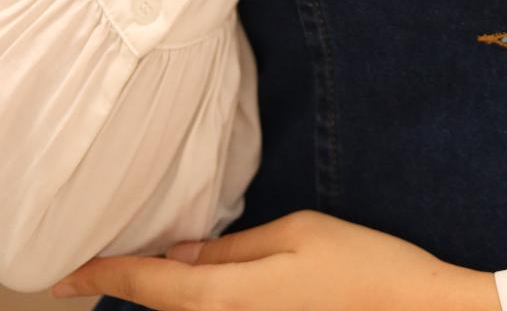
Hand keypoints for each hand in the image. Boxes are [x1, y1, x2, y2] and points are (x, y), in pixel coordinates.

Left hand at [48, 209, 502, 309]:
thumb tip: (180, 250)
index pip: (149, 286)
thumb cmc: (359, 264)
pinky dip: (193, 302)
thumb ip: (231, 247)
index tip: (66, 273)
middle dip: (128, 285)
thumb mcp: (294, 232)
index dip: (103, 277)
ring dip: (162, 295)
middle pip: (164, 307)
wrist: (410, 309)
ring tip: (138, 270)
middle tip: (93, 268)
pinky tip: (192, 283)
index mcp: (228, 297)